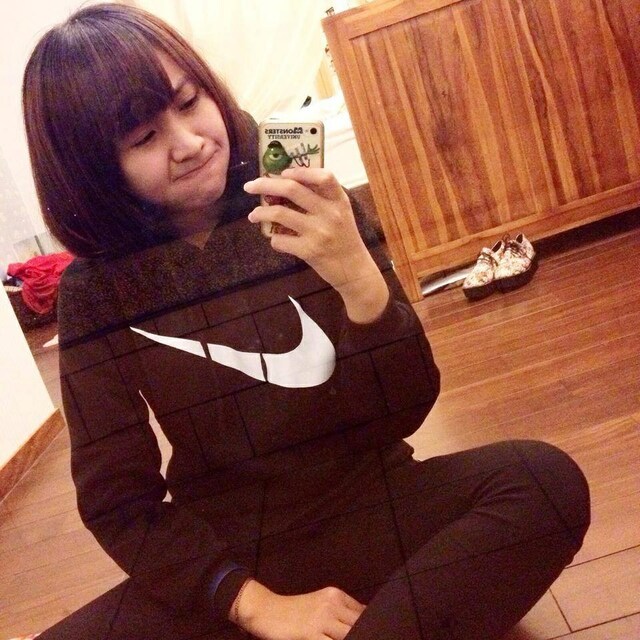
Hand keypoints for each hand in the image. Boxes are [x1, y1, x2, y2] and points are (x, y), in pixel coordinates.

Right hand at [232, 579, 365, 639]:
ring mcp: (322, 618)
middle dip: (368, 635)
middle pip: (360, 625)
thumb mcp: (320, 605)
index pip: (365, 613)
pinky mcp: (311, 633)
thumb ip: (340, 613)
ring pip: (349, 635)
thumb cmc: (293, 612)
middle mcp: (332, 603)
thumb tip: (364, 624)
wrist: (265, 610)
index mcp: (336, 595)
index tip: (379, 634)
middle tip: (374, 639)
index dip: (374, 627)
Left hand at [244, 169, 388, 323]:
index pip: (323, 177)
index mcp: (339, 200)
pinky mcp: (309, 251)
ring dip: (260, 212)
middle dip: (265, 185)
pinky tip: (276, 239)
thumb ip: (322, 197)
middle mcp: (330, 214)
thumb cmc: (344, 238)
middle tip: (250, 186)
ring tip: (253, 214)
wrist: (354, 269)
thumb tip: (289, 180)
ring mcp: (319, 233)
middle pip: (292, 189)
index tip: (283, 172)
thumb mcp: (341, 212)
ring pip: (279, 213)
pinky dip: (274, 239)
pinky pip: (280, 240)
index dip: (300, 171)